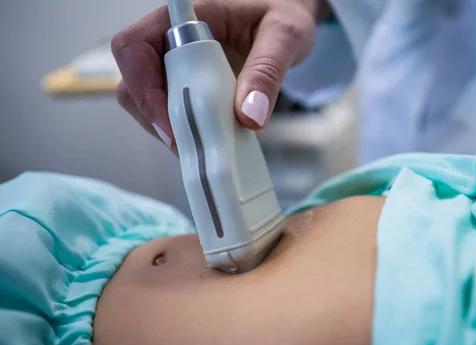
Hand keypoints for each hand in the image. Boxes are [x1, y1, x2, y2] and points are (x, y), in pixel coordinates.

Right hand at [111, 0, 320, 151]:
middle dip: (157, 118)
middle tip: (193, 144)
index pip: (134, 47)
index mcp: (185, 16)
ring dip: (171, 129)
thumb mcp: (285, 36)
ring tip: (206, 145)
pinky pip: (171, 112)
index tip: (172, 123)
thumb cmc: (283, 13)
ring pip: (147, 103)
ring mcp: (176, 64)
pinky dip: (187, 131)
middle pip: (133, 82)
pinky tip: (212, 139)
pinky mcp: (186, 85)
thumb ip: (267, 71)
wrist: (287, 20)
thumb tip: (250, 116)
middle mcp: (170, 39)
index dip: (143, 89)